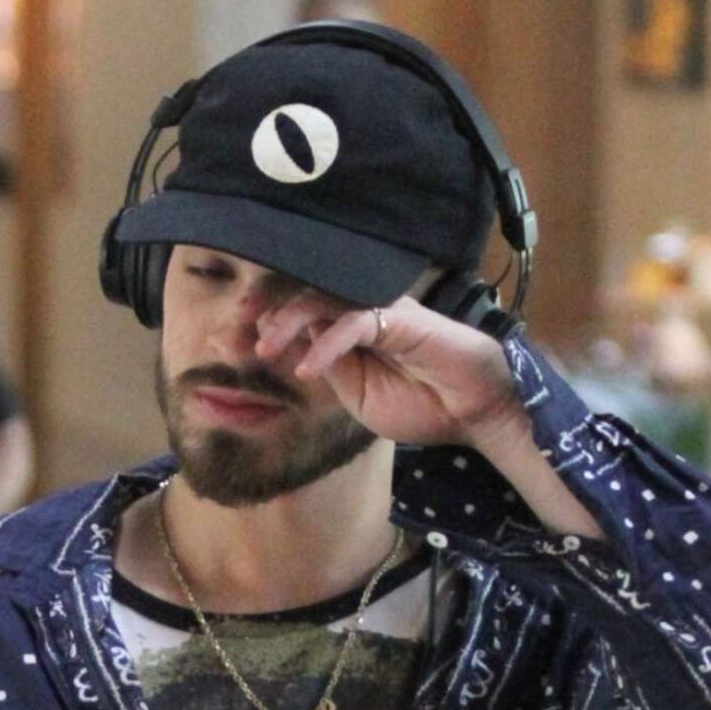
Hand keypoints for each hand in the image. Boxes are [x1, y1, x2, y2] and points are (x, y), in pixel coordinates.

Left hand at [255, 294, 526, 451]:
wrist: (473, 413)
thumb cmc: (422, 405)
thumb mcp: (359, 397)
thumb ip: (330, 370)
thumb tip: (296, 348)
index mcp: (349, 332)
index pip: (301, 312)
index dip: (268, 319)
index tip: (237, 340)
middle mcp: (361, 313)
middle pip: (304, 296)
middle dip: (265, 309)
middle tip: (238, 331)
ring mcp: (380, 311)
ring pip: (323, 299)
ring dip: (288, 321)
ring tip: (265, 347)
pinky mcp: (399, 317)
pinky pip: (354, 321)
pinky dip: (326, 344)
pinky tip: (308, 367)